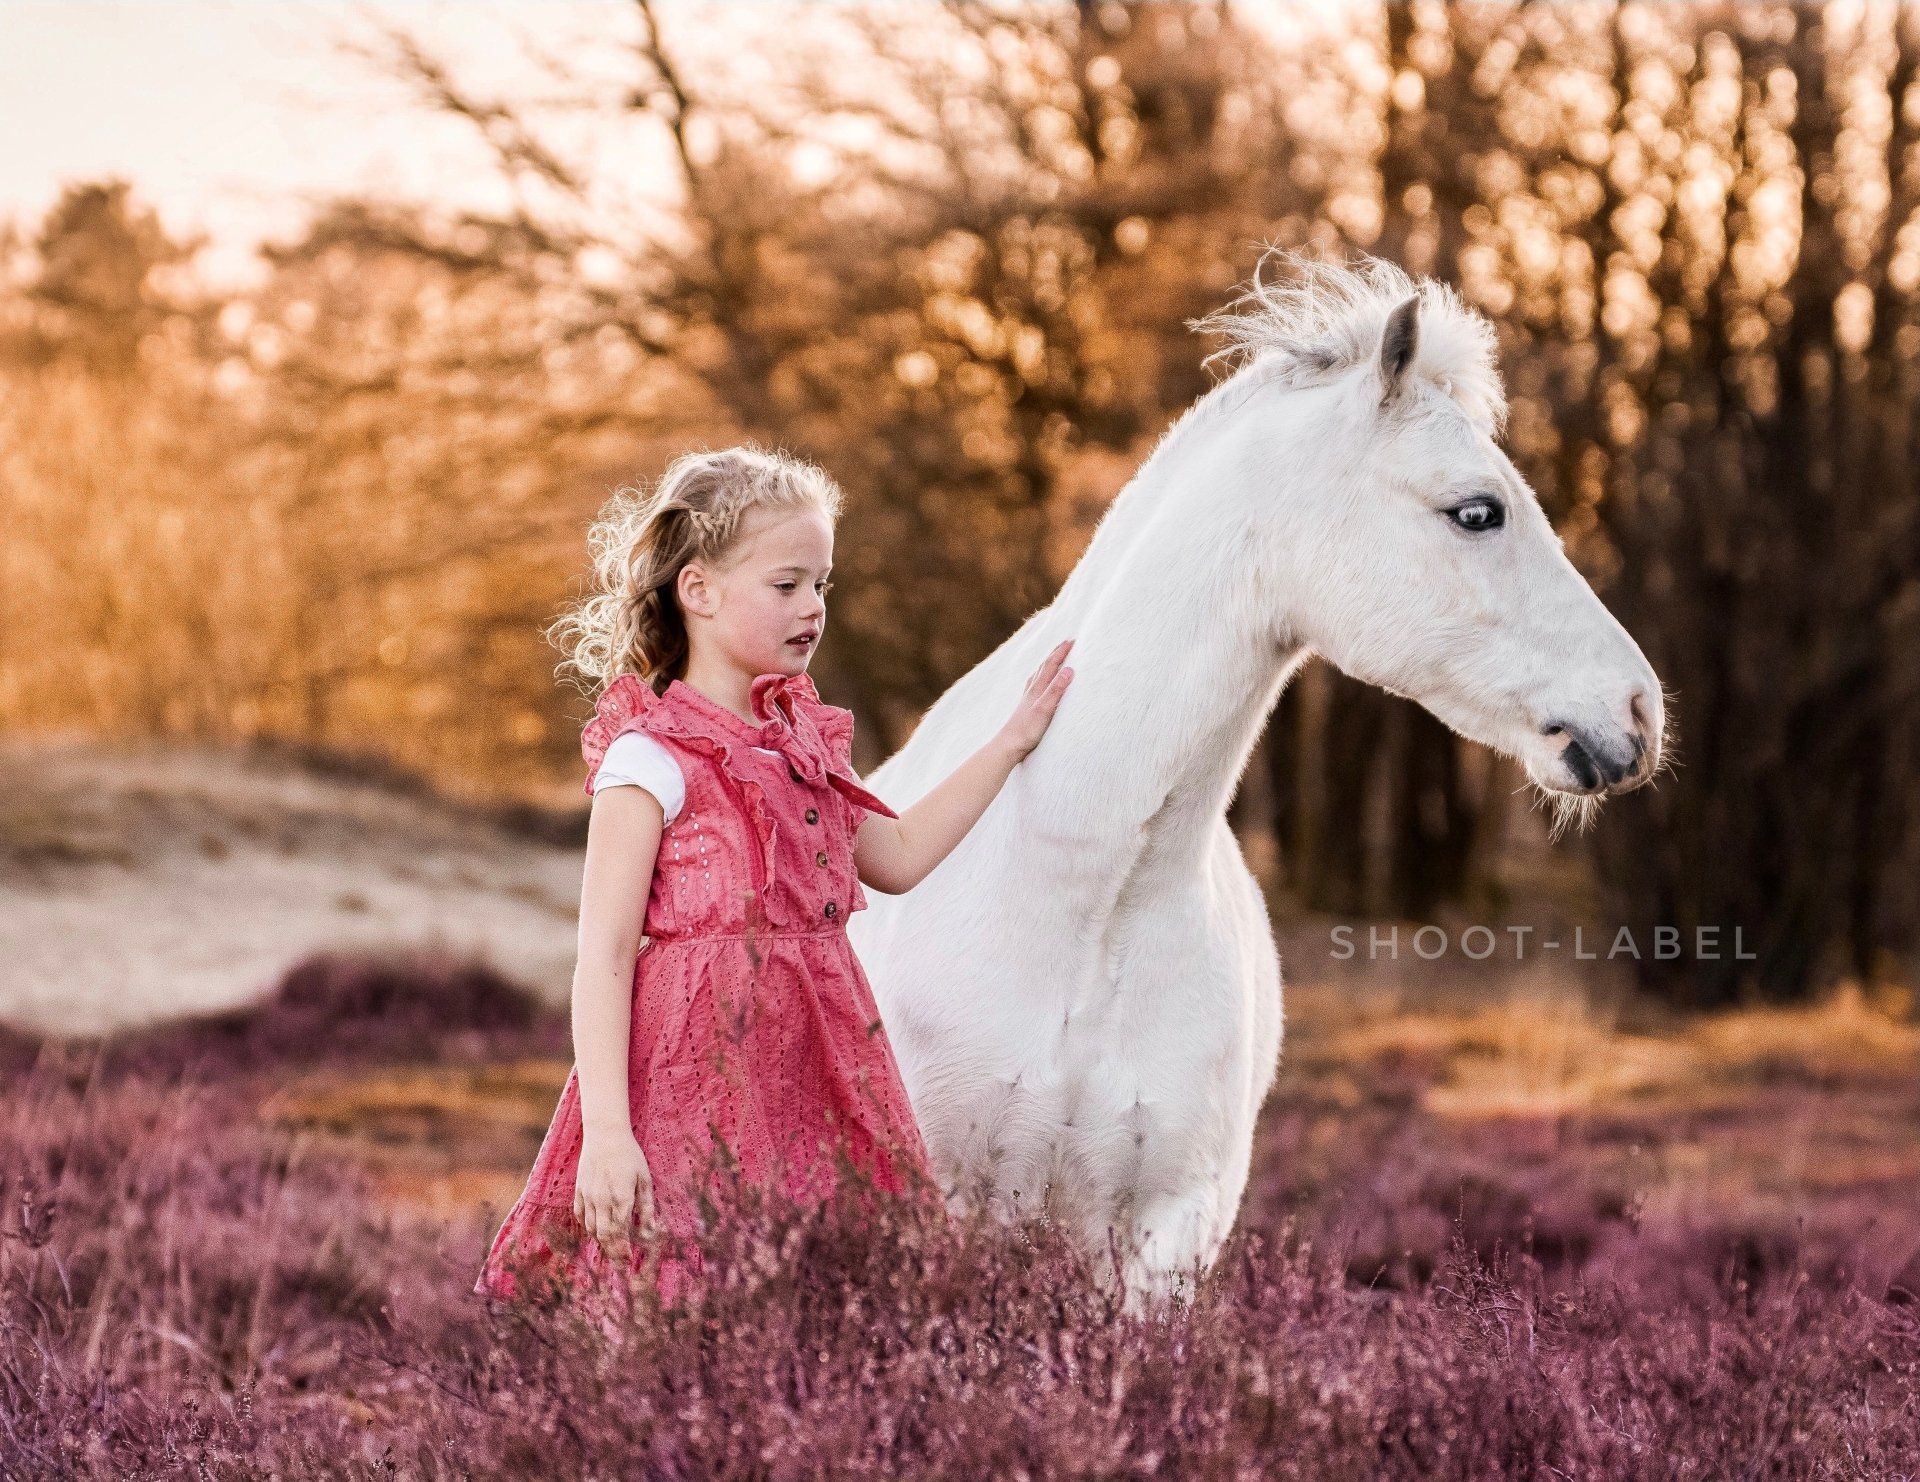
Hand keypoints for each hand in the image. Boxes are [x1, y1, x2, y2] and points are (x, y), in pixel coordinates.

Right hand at [574, 1125, 656, 1259]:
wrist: (605, 1134)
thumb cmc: (629, 1155)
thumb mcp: (644, 1178)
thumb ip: (647, 1206)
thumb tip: (652, 1229)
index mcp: (621, 1198)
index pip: (621, 1233)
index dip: (624, 1249)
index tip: (629, 1260)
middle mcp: (602, 1201)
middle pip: (604, 1236)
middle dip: (612, 1252)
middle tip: (619, 1263)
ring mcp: (588, 1196)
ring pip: (591, 1228)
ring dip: (600, 1242)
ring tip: (610, 1250)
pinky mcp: (579, 1191)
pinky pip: (580, 1216)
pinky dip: (587, 1227)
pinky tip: (595, 1231)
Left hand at [997, 638, 1074, 760]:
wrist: (1009, 745)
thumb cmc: (1027, 730)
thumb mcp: (1045, 709)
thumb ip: (1056, 689)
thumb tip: (1068, 669)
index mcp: (1037, 688)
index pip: (1051, 664)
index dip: (1062, 652)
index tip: (1072, 640)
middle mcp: (1031, 690)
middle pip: (1044, 666)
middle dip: (1055, 653)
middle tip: (1066, 643)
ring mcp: (1027, 698)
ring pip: (1039, 674)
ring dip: (1048, 663)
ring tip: (1053, 658)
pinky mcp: (1026, 707)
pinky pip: (1034, 685)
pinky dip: (1040, 677)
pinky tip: (1038, 683)